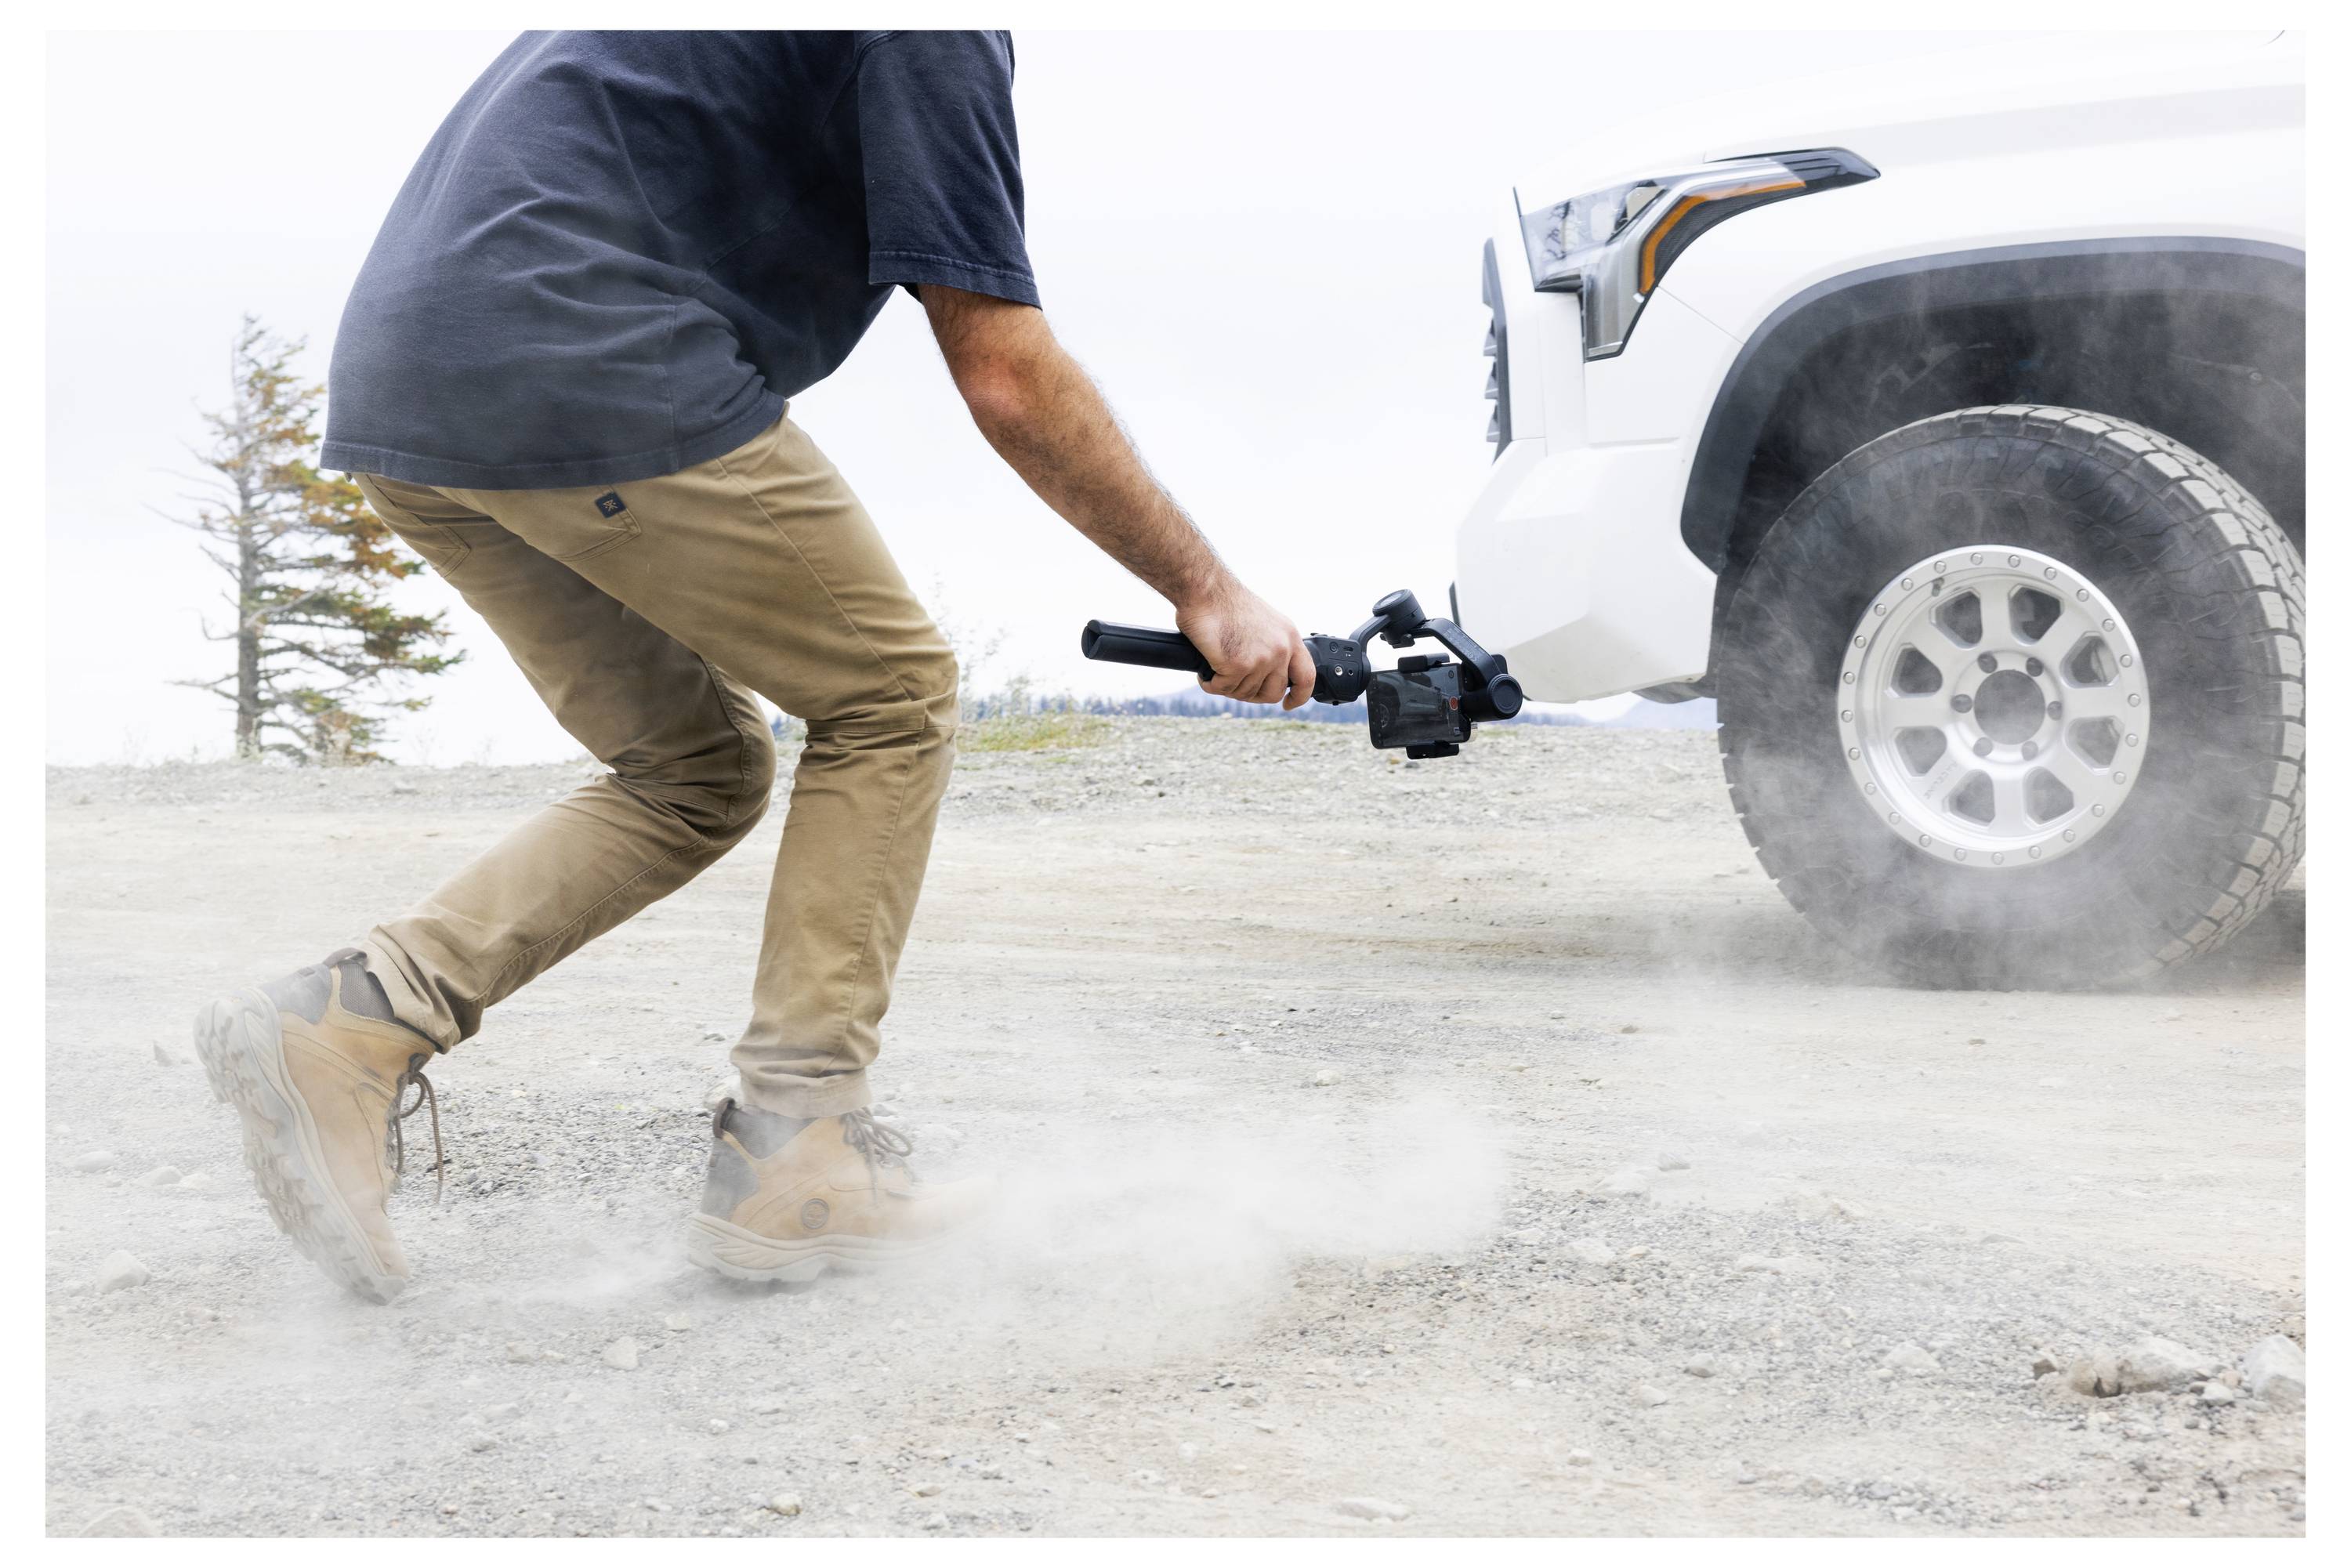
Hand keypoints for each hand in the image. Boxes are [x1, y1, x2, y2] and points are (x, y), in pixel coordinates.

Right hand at [1175, 577, 1315, 709]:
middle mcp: (1280, 649)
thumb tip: (1267, 673)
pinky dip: (1210, 684)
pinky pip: (1223, 688)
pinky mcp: (1238, 665)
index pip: (1306, 676)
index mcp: (1289, 637)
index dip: (1298, 696)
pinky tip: (1205, 673)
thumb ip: (1272, 646)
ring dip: (1227, 686)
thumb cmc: (1226, 602)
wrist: (1207, 590)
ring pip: (1244, 693)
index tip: (1288, 703)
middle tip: (1234, 684)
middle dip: (1252, 694)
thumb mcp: (1264, 622)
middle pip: (1272, 693)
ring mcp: (1261, 659)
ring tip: (1215, 668)